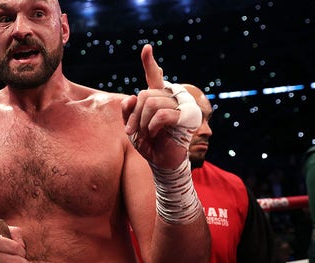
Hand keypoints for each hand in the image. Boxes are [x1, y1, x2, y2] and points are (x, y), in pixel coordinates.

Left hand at [122, 44, 199, 169]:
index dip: (149, 63)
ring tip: (144, 134)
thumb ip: (128, 110)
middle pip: (145, 94)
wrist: (161, 163)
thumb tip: (131, 97)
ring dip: (141, 122)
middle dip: (134, 114)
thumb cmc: (147, 143)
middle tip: (132, 131)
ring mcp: (180, 107)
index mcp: (158, 98)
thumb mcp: (131, 126)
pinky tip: (153, 134)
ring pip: (151, 103)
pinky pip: (161, 115)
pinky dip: (152, 126)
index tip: (146, 48)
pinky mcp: (186, 118)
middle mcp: (170, 99)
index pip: (153, 77)